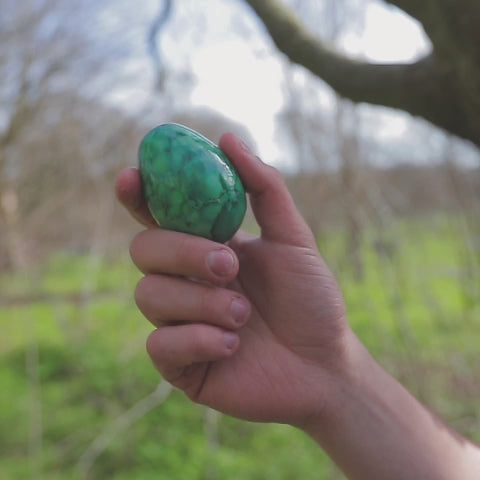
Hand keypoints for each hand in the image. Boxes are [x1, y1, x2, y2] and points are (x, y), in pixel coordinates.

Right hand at [116, 133, 349, 426]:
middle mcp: (186, 281)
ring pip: (149, 295)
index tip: (131, 177)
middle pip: (143, 250)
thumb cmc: (311, 301)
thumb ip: (264, 188)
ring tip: (244, 315)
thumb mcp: (294, 239)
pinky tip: (233, 346)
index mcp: (207, 248)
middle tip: (228, 266)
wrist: (325, 365)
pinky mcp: (179, 364)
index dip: (138, 195)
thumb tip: (228, 138)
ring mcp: (179, 322)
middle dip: (182, 252)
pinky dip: (198, 340)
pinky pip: (160, 345)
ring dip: (201, 302)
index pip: (157, 216)